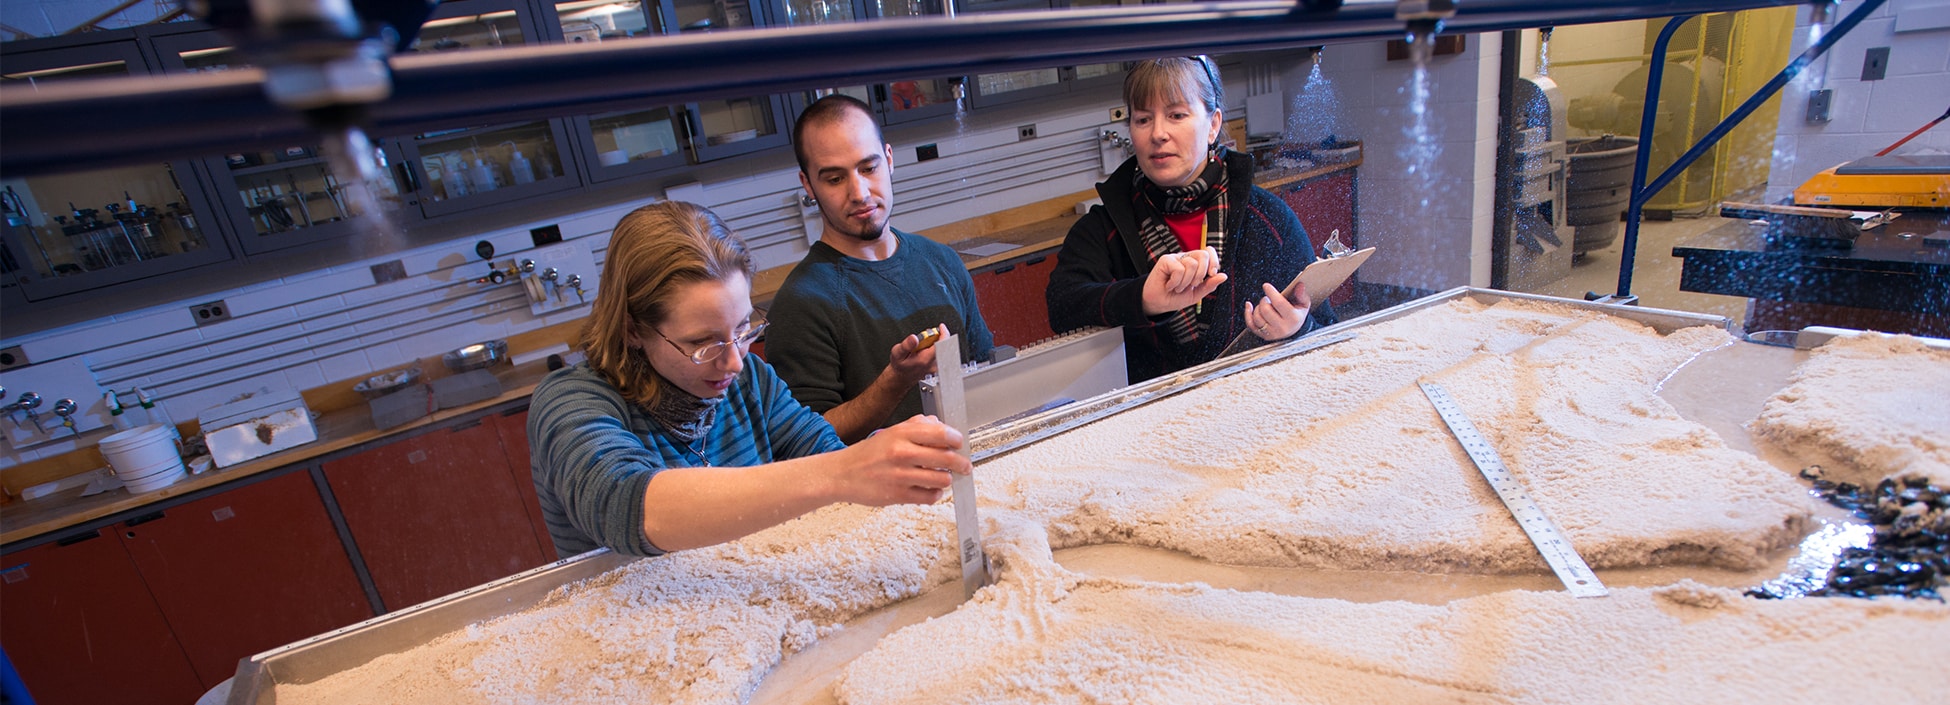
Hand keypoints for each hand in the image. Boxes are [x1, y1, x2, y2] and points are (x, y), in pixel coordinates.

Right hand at [834, 415, 970, 505]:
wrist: (841, 474)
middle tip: (964, 466)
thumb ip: (915, 426)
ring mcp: (900, 476)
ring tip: (942, 477)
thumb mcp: (890, 433)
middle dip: (961, 463)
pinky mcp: (898, 495)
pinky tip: (931, 489)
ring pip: (942, 479)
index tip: (959, 443)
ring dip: (946, 480)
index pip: (940, 433)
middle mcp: (901, 453)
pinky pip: (930, 497)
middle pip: (946, 458)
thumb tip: (939, 425)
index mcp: (900, 434)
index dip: (956, 439)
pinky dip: (935, 494)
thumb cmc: (867, 454)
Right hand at [886, 324, 944, 383]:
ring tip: (923, 345)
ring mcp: (935, 367)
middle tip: (927, 337)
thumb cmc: (899, 366)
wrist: (901, 377)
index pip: (941, 345)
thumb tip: (914, 338)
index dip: (943, 334)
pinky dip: (936, 348)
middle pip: (944, 347)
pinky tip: (926, 350)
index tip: (941, 327)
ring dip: (936, 343)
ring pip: (943, 350)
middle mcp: (932, 365)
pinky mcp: (936, 367)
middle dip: (938, 337)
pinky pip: (941, 354)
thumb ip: (906, 345)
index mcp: (925, 360)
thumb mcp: (898, 353)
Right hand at [1141, 248, 1227, 315]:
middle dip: (1201, 274)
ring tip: (1178, 287)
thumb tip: (1223, 276)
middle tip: (1192, 284)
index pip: (1209, 252)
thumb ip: (1209, 285)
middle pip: (1203, 255)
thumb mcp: (1197, 294)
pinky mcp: (1165, 260)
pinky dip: (1176, 282)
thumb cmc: (1175, 297)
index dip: (1214, 261)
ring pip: (1192, 264)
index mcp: (1196, 263)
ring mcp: (1176, 258)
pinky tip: (1170, 285)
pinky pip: (1179, 269)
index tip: (1211, 274)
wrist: (1159, 304)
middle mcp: (1186, 258)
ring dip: (1186, 282)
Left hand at [1244, 281, 1310, 340]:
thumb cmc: (1297, 315)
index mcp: (1293, 318)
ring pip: (1257, 317)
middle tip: (1267, 298)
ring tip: (1264, 305)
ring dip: (1258, 307)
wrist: (1294, 331)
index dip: (1271, 293)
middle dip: (1264, 300)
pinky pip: (1250, 324)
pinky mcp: (1264, 335)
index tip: (1266, 286)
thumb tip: (1299, 286)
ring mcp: (1272, 333)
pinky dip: (1247, 314)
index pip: (1279, 303)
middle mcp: (1282, 327)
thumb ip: (1302, 295)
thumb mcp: (1303, 305)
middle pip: (1266, 310)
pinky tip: (1249, 306)